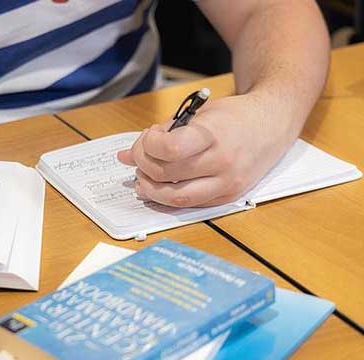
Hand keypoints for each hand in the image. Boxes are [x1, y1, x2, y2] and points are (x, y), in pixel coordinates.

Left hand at [117, 94, 296, 206]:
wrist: (273, 124)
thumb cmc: (233, 116)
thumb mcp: (197, 114)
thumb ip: (162, 135)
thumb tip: (125, 156)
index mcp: (213, 134)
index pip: (171, 149)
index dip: (149, 145)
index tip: (149, 137)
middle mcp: (222, 162)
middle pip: (167, 174)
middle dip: (144, 165)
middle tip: (141, 156)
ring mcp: (227, 183)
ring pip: (176, 198)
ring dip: (151, 188)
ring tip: (145, 175)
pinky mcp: (228, 197)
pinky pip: (190, 205)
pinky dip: (168, 198)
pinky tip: (159, 187)